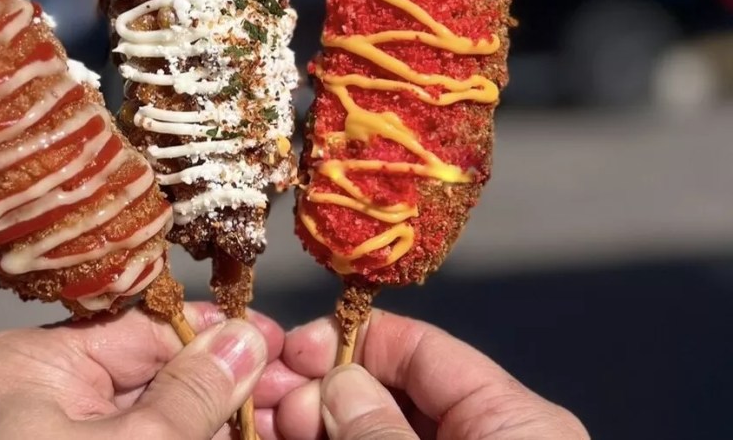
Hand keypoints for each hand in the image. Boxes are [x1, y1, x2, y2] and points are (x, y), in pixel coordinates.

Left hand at [0, 302, 287, 439]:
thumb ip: (193, 394)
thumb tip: (245, 340)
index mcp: (28, 365)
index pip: (139, 328)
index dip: (214, 335)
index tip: (274, 340)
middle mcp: (36, 392)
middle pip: (151, 371)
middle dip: (223, 382)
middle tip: (291, 388)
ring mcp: (54, 436)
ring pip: (154, 413)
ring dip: (214, 419)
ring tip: (279, 417)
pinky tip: (240, 436)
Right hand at [275, 310, 588, 439]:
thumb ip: (385, 431)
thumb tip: (337, 380)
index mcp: (512, 419)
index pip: (422, 349)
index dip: (351, 340)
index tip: (292, 350)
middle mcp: (480, 438)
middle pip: (386, 392)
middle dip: (317, 388)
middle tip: (261, 397)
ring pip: (366, 431)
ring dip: (308, 422)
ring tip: (258, 422)